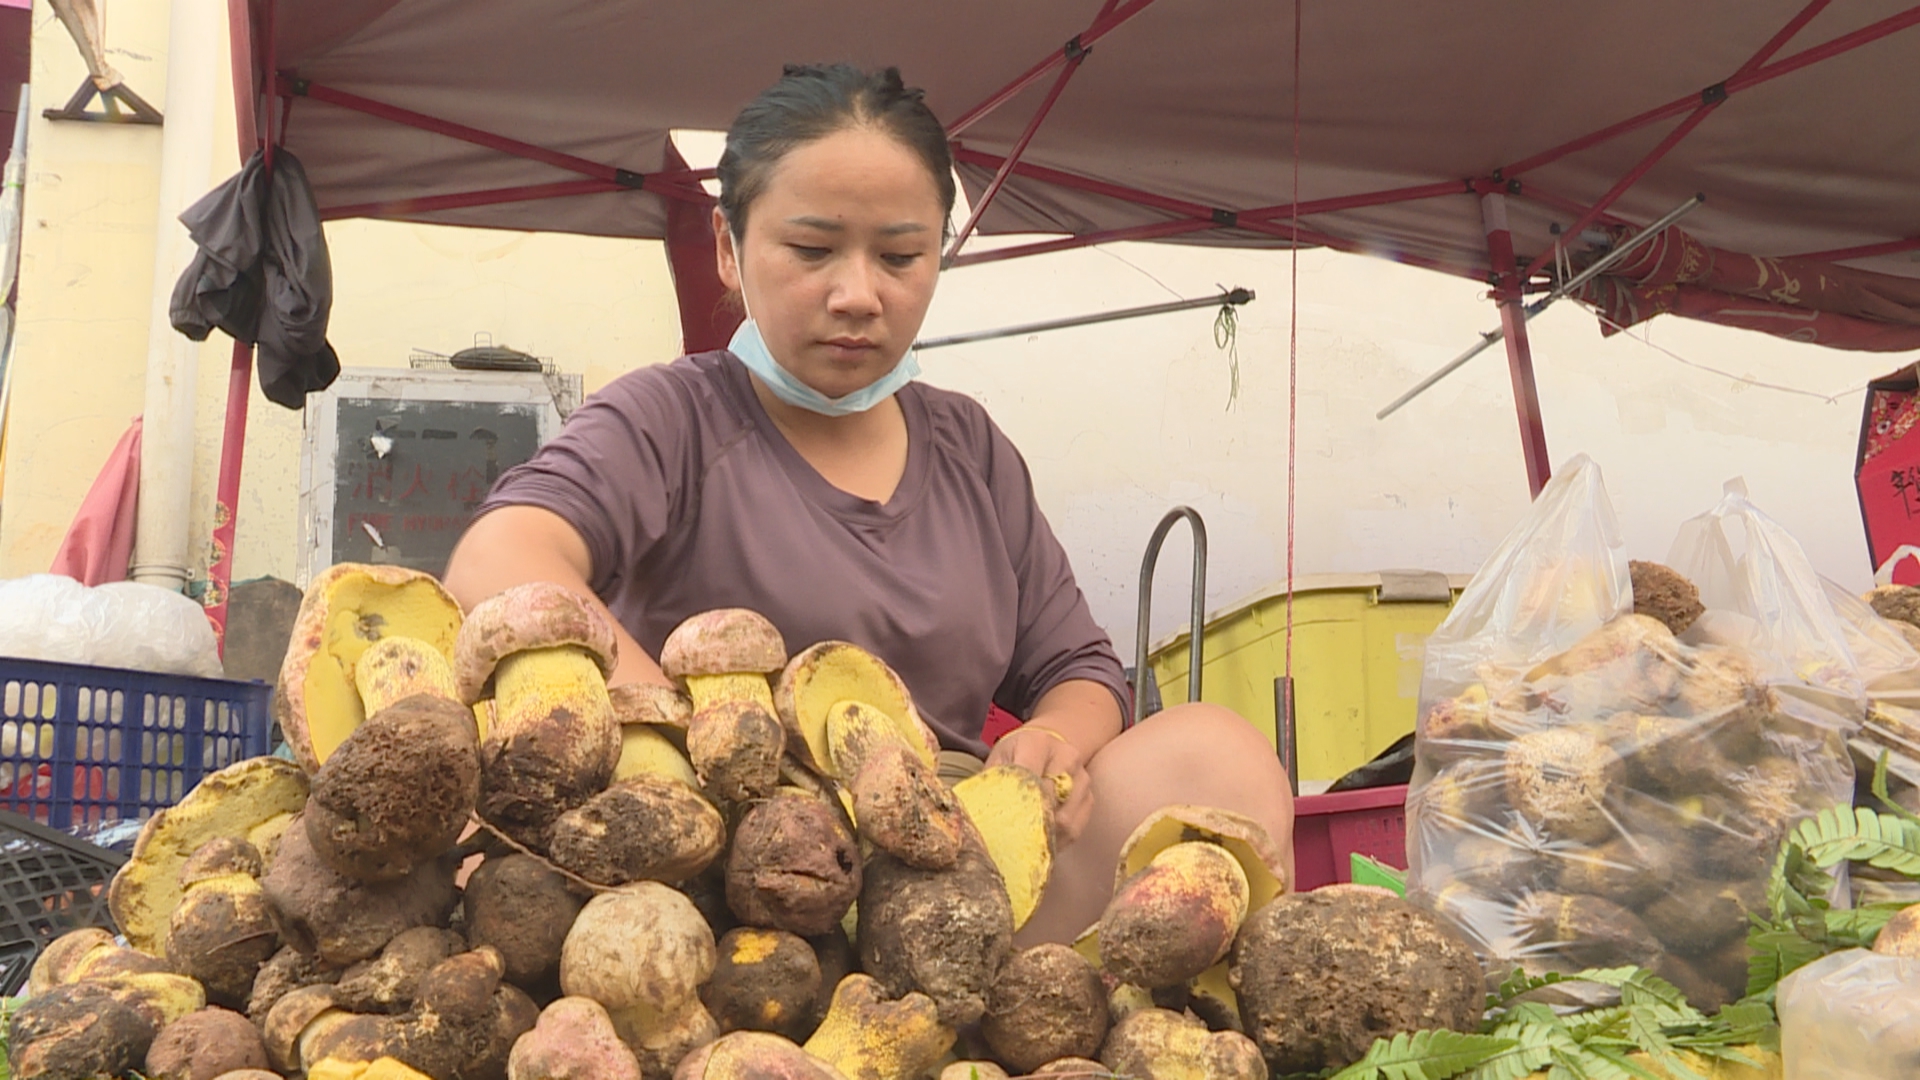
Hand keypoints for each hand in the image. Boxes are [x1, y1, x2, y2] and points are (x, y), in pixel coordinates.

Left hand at [985, 724, 1093, 842]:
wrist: (1046, 743)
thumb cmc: (1015, 755)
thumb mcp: (998, 759)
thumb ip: (991, 783)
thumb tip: (978, 815)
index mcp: (1038, 743)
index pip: (1030, 779)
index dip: (1018, 804)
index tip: (1003, 825)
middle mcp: (1067, 757)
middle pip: (1050, 801)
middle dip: (1030, 823)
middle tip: (1011, 840)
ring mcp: (1082, 778)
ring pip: (1066, 820)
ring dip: (1045, 835)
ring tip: (1025, 843)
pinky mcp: (1089, 798)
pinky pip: (1076, 828)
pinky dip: (1057, 840)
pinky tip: (1040, 841)